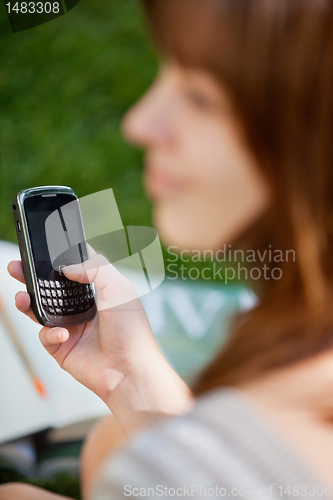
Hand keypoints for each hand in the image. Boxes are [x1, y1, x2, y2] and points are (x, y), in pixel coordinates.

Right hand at [8, 257, 192, 434]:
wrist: (129, 371)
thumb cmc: (132, 332)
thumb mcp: (119, 289)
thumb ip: (95, 268)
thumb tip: (68, 264)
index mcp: (98, 292)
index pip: (72, 270)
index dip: (57, 261)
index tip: (42, 252)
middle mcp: (83, 308)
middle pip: (51, 288)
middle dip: (32, 278)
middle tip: (18, 267)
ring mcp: (71, 327)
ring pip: (42, 310)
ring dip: (29, 302)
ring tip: (22, 297)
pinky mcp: (62, 347)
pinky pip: (45, 335)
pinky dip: (50, 332)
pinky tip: (62, 334)